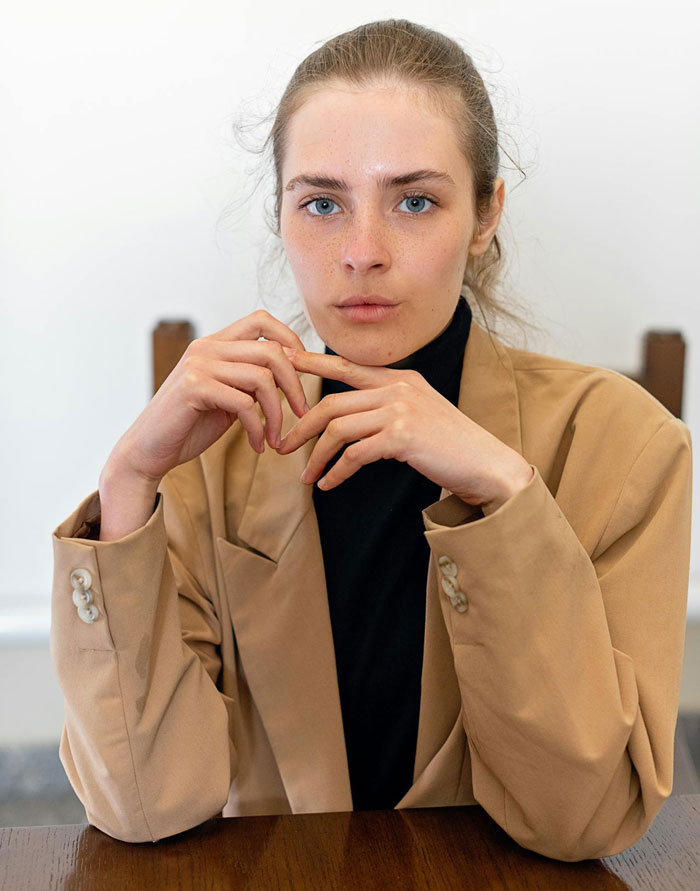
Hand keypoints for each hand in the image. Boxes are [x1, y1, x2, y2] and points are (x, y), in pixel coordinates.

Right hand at [104, 310, 309, 486]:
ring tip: (275, 437)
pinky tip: (257, 445)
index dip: (290, 339)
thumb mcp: (228, 396)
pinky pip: (245, 404)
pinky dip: (257, 429)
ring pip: (262, 378)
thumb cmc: (191, 424)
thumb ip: (251, 380)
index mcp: (215, 344)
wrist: (149, 450)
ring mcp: (199, 365)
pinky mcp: (194, 388)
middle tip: (302, 412)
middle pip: (271, 350)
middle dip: (295, 384)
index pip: (261, 320)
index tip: (304, 371)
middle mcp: (206, 347)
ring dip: (277, 413)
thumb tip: (293, 371)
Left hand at [276, 350, 533, 513]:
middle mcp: (398, 387)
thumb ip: (388, 405)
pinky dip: (337, 471)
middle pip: (332, 403)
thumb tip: (349, 416)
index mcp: (400, 377)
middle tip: (281, 445)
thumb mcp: (419, 412)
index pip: (346, 366)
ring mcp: (401, 410)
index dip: (312, 364)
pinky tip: (329, 484)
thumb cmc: (451, 445)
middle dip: (301, 427)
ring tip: (305, 476)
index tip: (285, 364)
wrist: (487, 463)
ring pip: (339, 429)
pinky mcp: (403, 436)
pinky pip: (355, 454)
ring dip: (316, 455)